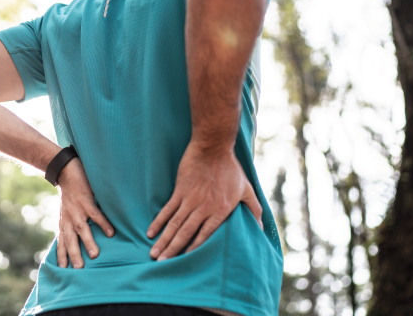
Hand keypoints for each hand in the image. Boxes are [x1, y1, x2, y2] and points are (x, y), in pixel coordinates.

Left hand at [56, 157, 113, 267]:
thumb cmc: (69, 193)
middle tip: (79, 269)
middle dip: (74, 255)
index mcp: (65, 222)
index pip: (62, 242)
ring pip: (82, 229)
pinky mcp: (86, 201)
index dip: (62, 255)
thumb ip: (71, 223)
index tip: (63, 269)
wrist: (65, 171)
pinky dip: (102, 224)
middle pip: (70, 240)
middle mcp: (69, 219)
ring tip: (95, 255)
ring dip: (88, 242)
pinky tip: (111, 233)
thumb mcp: (66, 211)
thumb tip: (78, 238)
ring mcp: (77, 210)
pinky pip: (95, 215)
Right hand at [147, 139, 261, 260]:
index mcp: (220, 210)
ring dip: (164, 240)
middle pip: (186, 233)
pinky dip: (158, 222)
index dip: (194, 249)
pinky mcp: (180, 191)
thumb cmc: (231, 168)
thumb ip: (254, 209)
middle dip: (173, 249)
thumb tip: (261, 228)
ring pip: (174, 224)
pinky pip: (167, 210)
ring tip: (155, 254)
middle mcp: (203, 208)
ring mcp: (189, 199)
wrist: (213, 148)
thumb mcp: (246, 189)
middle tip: (162, 264)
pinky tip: (151, 232)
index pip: (205, 235)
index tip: (185, 261)